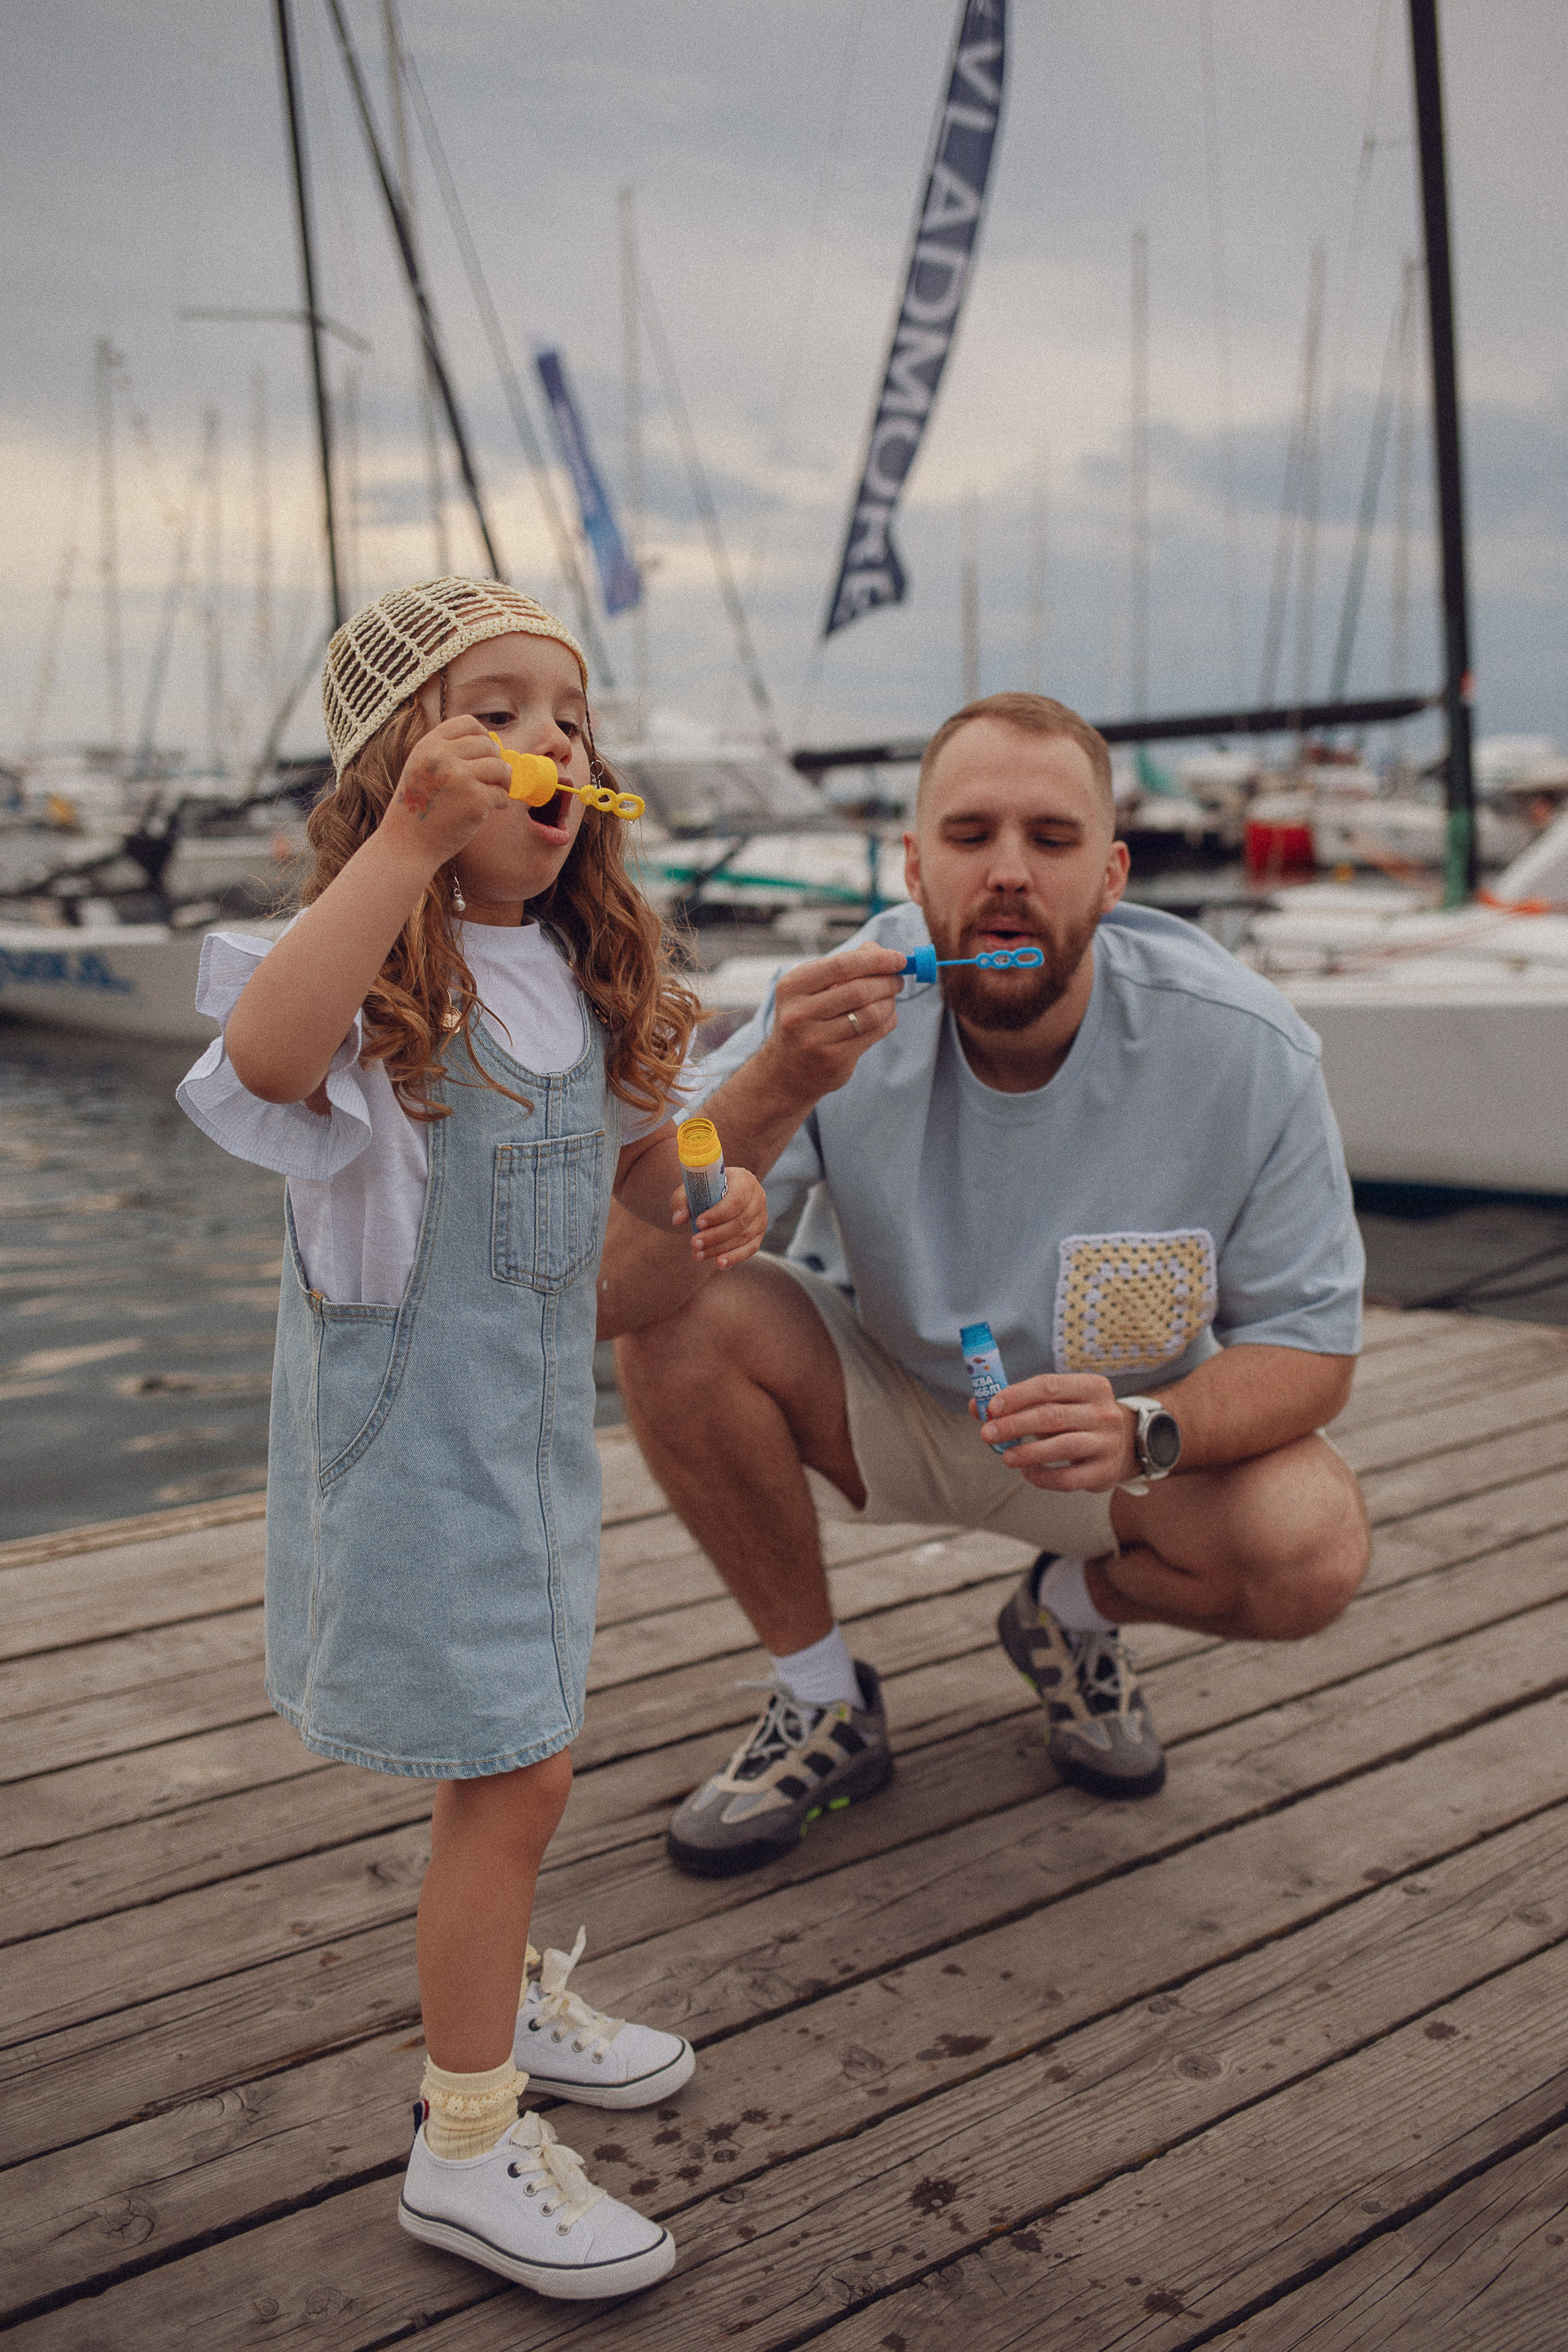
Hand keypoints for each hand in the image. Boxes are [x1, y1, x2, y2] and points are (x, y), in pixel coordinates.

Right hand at [381, 717, 512, 868]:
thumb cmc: (418, 810)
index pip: (468, 723)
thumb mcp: (420, 768)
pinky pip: (501, 793)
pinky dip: (501, 802)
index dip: (483, 736)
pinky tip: (492, 809)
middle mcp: (443, 756)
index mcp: (428, 745)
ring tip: (497, 792)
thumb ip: (446, 753)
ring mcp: (460, 777)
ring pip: (500, 767)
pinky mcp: (475, 800)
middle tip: (494, 779)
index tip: (486, 753)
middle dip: (496, 761)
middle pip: (488, 745)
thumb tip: (491, 743)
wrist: (406, 846)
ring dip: (504, 780)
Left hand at [669, 1166, 769, 1268]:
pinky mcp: (759, 1234)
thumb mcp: (691, 1190)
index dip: (718, 1214)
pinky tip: (718, 1264)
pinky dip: (734, 1257)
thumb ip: (681, 1201)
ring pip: (744, 1237)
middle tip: (693, 1243)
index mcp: (744, 1179)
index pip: (737, 1199)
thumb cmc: (704, 1191)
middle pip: (740, 1221)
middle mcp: (758, 1197)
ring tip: (698, 1254)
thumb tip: (678, 1220)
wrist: (717, 1196)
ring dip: (720, 1248)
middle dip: (715, 1235)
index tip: (698, 1223)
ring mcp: (761, 1217)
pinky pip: (750, 1249)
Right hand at [758, 944, 908, 1103]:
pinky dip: (887, 1021)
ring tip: (890, 999)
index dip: (875, 960)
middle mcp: (799, 1012)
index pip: (841, 965)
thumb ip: (843, 966)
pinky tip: (886, 1017)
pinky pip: (873, 1033)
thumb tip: (878, 950)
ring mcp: (815, 1039)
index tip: (899, 959)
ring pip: (870, 1013)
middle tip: (897, 980)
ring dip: (889, 1002)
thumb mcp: (811, 989)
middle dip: (887, 982)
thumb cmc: (805, 1020)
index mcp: (792, 986)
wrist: (787, 1070)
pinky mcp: (833, 1059)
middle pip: (858, 990)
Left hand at [971, 1372, 1140, 1492]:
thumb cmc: (1076, 1419)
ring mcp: (1108, 1443)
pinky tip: (1027, 1473)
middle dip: (1015, 1425)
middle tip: (987, 1434)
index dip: (1017, 1395)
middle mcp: (1104, 1412)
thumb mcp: (1057, 1403)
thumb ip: (1020, 1403)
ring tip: (1005, 1457)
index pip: (1049, 1385)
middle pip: (1052, 1416)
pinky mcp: (1105, 1472)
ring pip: (1063, 1446)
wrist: (1123, 1446)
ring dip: (1028, 1452)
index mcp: (1091, 1386)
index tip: (990, 1407)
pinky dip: (1043, 1477)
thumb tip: (977, 1407)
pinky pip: (1069, 1478)